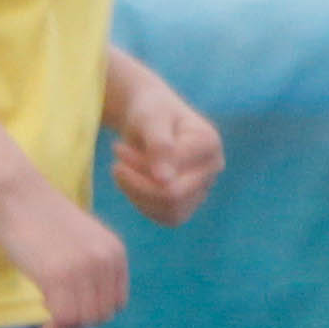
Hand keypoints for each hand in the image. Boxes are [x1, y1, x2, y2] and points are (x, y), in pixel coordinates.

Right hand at [0, 184, 127, 327]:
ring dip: (66, 326)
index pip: (117, 303)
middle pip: (101, 315)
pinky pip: (63, 318)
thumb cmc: (42, 217)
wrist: (17, 194)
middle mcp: (105, 261)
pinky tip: (43, 323)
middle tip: (56, 314)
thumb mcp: (83, 242)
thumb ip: (92, 269)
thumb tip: (84, 315)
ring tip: (48, 313)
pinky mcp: (56, 276)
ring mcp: (82, 269)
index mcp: (115, 252)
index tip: (72, 306)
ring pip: (83, 320)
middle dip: (79, 321)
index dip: (94, 310)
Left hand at [100, 55, 222, 226]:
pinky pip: (166, 217)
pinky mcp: (189, 202)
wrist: (148, 118)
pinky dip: (141, 202)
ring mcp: (202, 187)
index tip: (116, 148)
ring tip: (120, 169)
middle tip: (116, 163)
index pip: (175, 172)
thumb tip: (164, 181)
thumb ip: (159, 145)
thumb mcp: (150, 119)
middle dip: (137, 182)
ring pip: (171, 212)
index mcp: (209, 144)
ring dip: (137, 193)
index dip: (140, 167)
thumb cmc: (149, 111)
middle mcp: (212, 168)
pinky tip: (130, 182)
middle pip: (174, 196)